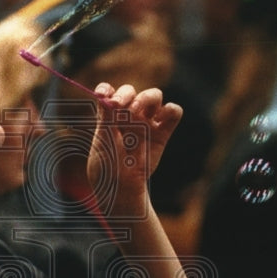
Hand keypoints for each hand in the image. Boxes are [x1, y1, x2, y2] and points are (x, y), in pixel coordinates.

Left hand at [87, 83, 182, 215]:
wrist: (122, 187)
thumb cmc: (108, 166)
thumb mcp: (102, 140)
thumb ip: (105, 117)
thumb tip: (104, 96)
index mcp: (110, 115)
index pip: (109, 92)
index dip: (106, 89)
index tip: (102, 94)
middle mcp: (128, 115)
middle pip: (131, 91)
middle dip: (125, 94)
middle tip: (118, 106)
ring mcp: (146, 122)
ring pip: (154, 95)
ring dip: (145, 98)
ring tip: (135, 113)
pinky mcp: (163, 132)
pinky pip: (173, 112)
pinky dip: (170, 110)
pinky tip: (158, 119)